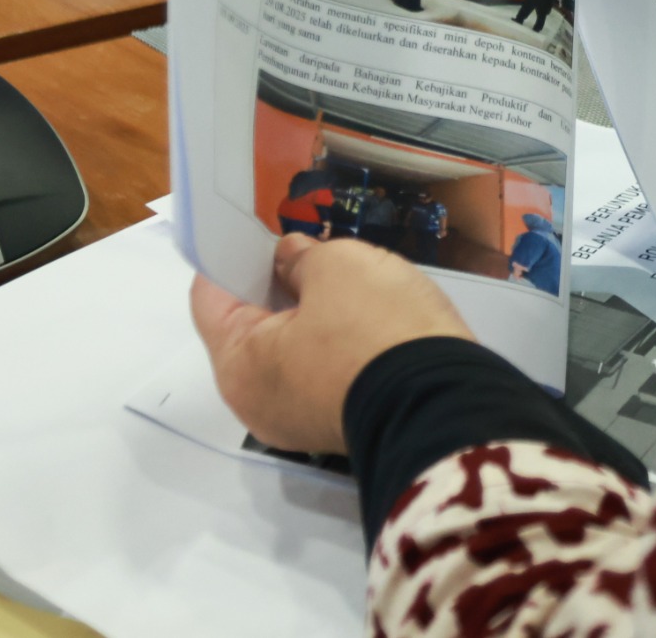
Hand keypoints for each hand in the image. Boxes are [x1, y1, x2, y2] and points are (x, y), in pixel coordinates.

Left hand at [190, 233, 474, 455]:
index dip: (230, 256)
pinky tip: (361, 315)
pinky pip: (318, 373)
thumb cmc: (376, 329)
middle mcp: (255, 402)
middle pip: (249, 328)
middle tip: (303, 249)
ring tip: (340, 279)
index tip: (254, 230)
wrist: (446, 402)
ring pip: (286, 351)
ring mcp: (295, 421)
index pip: (210, 298)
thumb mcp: (337, 265)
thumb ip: (300, 256)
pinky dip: (330, 343)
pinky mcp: (336, 426)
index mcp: (239, 365)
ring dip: (306, 315)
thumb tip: (289, 263)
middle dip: (274, 286)